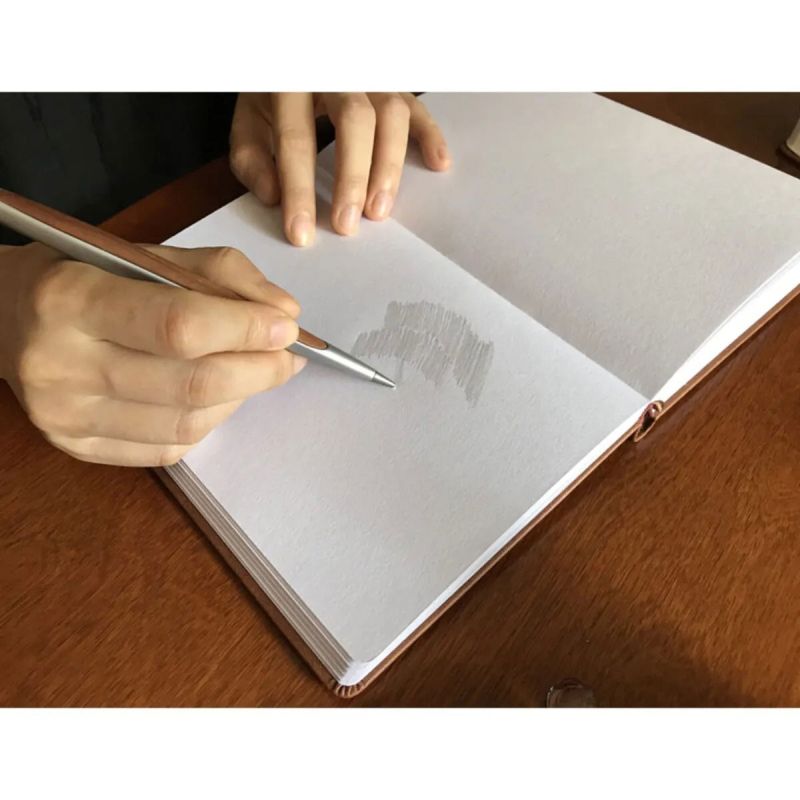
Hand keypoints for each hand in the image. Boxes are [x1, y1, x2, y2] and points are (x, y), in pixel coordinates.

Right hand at [0, 243, 303, 466]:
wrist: (4, 318)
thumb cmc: (85, 277)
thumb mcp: (145, 253)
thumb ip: (219, 274)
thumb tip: (283, 313)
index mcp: (72, 298)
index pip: (179, 325)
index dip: (244, 329)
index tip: (287, 327)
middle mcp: (61, 363)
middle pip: (190, 383)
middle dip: (258, 371)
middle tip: (288, 357)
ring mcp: (65, 415)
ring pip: (186, 422)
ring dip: (240, 398)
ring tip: (256, 372)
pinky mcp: (75, 446)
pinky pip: (168, 447)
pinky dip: (209, 423)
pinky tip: (218, 398)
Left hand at [229, 92, 450, 246]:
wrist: (297, 58)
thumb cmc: (275, 95)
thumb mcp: (249, 120)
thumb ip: (252, 159)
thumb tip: (275, 197)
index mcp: (292, 81)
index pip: (297, 138)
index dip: (299, 190)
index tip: (302, 233)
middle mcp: (336, 73)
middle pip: (355, 120)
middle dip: (352, 178)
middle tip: (347, 225)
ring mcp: (370, 75)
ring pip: (391, 114)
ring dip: (389, 166)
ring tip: (380, 211)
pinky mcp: (394, 83)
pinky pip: (418, 107)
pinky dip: (430, 136)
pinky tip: (437, 164)